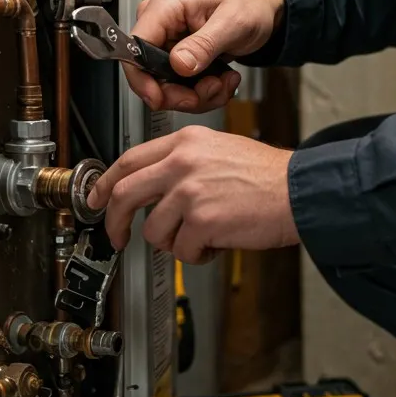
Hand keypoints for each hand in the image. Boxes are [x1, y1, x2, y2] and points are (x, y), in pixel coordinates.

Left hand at [87, 125, 299, 263]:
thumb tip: (152, 189)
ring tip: (204, 235)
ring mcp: (190, 191)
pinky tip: (219, 241)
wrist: (299, 191)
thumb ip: (182, 164)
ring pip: (155, 231)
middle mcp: (182, 162)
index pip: (129, 160)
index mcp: (185, 142)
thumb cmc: (267, 176)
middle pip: (125, 194)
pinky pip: (183, 250)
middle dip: (114, 222)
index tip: (97, 199)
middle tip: (117, 237)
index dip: (105, 184)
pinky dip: (200, 254)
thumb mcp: (219, 150)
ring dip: (176, 242)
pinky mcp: (202, 220)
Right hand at [128, 0, 284, 112]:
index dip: (142, 79)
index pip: (135, 48)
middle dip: (181, 93)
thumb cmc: (248, 2)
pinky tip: (221, 80)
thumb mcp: (233, 21)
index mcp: (165, 6)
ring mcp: (168, 43)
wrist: (261, 7)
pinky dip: (202, 92)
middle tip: (209, 90)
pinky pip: (180, 87)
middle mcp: (161, 25)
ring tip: (223, 81)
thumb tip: (179, 64)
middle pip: (149, 75)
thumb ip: (205, 44)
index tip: (160, 99)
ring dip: (198, 94)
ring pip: (166, 87)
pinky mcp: (177, 58)